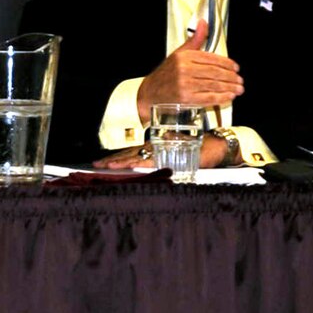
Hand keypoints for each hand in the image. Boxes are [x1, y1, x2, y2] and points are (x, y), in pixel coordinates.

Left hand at [93, 132, 233, 170]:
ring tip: (108, 166)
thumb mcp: (177, 153)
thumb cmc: (197, 149)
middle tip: (96, 164)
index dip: (115, 157)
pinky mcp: (171, 156)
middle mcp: (155, 146)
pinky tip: (131, 166)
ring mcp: (162, 150)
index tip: (100, 162)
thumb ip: (163, 158)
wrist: (215, 146)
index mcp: (154, 146)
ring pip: (138, 156)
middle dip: (113, 160)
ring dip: (122, 161)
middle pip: (129, 153)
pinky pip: (153, 161)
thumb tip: (147, 167)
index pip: (130, 152)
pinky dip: (141, 164)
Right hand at [134, 19, 243, 114]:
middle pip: (215, 72)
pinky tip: (229, 96)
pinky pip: (208, 97)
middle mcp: (185, 69)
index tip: (235, 67)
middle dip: (230, 77)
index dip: (226, 63)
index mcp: (185, 57)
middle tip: (239, 80)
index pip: (211, 59)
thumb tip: (203, 23)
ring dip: (229, 87)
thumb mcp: (179, 53)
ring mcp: (186, 85)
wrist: (150, 92)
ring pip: (214, 85)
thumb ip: (195, 40)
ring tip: (238, 88)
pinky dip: (221, 98)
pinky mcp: (186, 99)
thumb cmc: (166, 74)